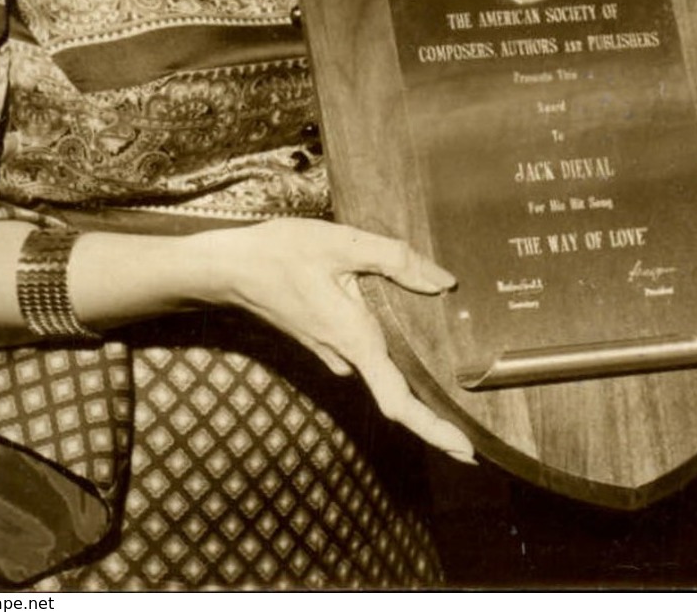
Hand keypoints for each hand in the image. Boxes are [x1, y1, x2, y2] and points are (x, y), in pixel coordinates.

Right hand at [200, 218, 474, 463]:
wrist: (226, 269)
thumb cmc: (280, 253)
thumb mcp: (342, 244)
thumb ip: (395, 261)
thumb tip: (442, 282)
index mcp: (354, 339)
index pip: (398, 402)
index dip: (434, 429)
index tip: (465, 452)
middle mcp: (344, 355)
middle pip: (394, 395)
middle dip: (430, 416)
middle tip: (469, 443)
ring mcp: (330, 352)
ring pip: (378, 368)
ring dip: (408, 377)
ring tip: (448, 383)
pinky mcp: (322, 340)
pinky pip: (362, 353)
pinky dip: (385, 350)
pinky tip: (400, 331)